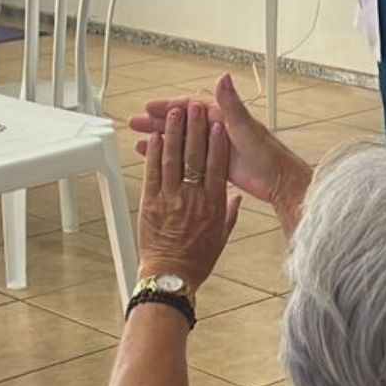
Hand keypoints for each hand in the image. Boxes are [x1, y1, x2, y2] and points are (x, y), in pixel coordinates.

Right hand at [132, 75, 310, 224]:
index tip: (149, 106)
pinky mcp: (216, 164)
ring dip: (163, 139)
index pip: (190, 106)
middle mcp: (219, 129)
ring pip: (184, 140)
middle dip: (158, 121)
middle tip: (135, 122)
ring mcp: (217, 147)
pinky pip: (189, 157)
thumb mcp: (246, 126)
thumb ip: (231, 103)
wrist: (280, 181)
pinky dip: (175, 157)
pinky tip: (161, 160)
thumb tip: (223, 77)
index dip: (168, 106)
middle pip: (183, 122)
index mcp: (225, 116)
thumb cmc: (269, 154)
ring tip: (140, 141)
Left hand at [138, 99, 238, 290]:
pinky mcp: (150, 203)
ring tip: (174, 113)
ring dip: (173, 132)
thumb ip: (229, 214)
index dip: (217, 142)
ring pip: (172, 158)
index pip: (217, 165)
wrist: (171, 277)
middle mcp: (193, 197)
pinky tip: (154, 137)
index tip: (218, 124)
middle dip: (195, 128)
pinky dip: (152, 153)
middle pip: (195, 155)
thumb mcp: (221, 237)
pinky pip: (152, 173)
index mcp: (213, 204)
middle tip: (195, 108)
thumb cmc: (197, 260)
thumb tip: (236, 199)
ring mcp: (170, 198)